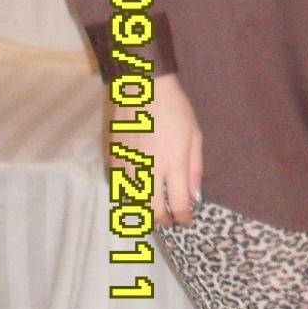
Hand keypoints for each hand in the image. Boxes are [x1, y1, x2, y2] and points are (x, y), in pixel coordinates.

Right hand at [114, 73, 203, 225]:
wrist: (141, 88)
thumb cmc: (174, 109)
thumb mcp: (195, 135)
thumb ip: (195, 168)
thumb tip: (195, 197)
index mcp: (173, 163)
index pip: (178, 205)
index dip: (184, 218)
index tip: (186, 221)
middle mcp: (149, 169)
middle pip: (153, 210)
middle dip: (163, 220)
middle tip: (170, 219)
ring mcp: (128, 165)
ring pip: (134, 202)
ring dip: (145, 209)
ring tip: (154, 207)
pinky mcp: (112, 159)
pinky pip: (119, 186)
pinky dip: (128, 193)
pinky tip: (137, 189)